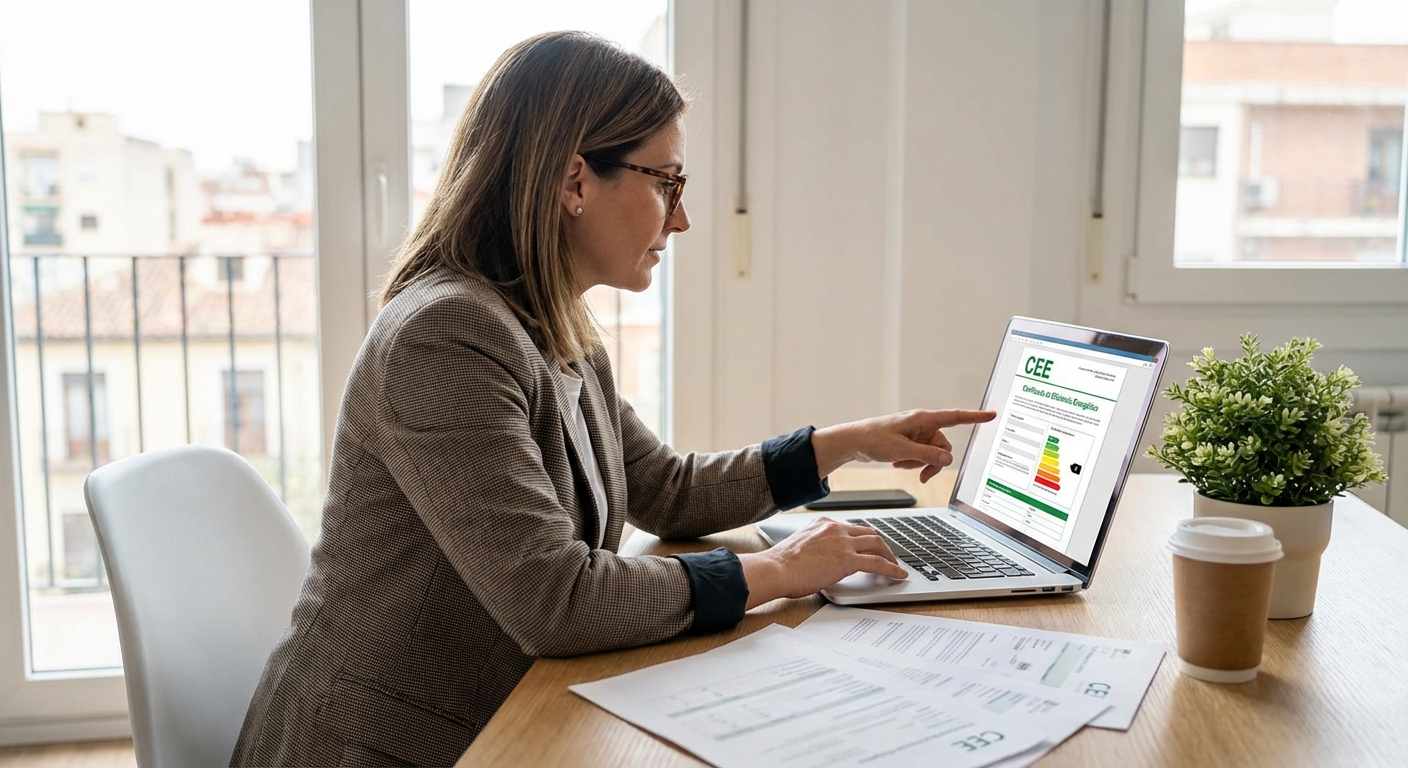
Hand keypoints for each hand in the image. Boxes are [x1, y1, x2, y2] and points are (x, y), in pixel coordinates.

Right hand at [739, 517, 905, 609]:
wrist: (776, 570)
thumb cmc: (782, 564)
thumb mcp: (802, 547)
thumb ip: (817, 548)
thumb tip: (825, 561)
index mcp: (823, 524)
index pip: (852, 528)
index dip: (864, 539)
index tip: (869, 547)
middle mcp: (835, 529)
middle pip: (868, 533)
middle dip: (881, 545)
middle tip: (888, 556)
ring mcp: (843, 543)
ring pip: (877, 544)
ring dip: (889, 555)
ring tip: (895, 566)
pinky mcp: (848, 559)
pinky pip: (877, 562)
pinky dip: (891, 568)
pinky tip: (898, 574)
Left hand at [811, 408, 996, 481]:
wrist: (853, 442)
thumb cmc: (873, 438)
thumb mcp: (901, 450)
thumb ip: (926, 455)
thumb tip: (948, 459)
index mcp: (922, 419)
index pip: (955, 417)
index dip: (975, 417)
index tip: (992, 415)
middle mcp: (922, 425)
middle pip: (944, 446)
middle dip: (933, 461)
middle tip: (918, 472)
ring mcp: (917, 434)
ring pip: (933, 454)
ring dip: (920, 463)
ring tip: (900, 463)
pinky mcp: (911, 442)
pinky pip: (922, 456)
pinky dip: (913, 462)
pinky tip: (897, 463)